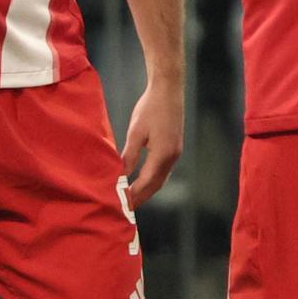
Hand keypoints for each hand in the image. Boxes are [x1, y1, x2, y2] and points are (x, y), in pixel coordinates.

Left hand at [120, 79, 184, 209]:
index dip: (133, 194)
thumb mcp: (136, 132)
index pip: (146, 182)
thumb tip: (122, 175)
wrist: (168, 90)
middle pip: (156, 185)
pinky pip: (164, 170)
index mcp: (162, 154)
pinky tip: (143, 180)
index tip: (122, 204)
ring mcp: (175, 153)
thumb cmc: (150, 107)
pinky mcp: (174, 147)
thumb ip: (129, 155)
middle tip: (127, 208)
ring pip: (161, 179)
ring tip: (133, 198)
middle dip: (141, 197)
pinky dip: (153, 179)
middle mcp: (172, 157)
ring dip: (148, 190)